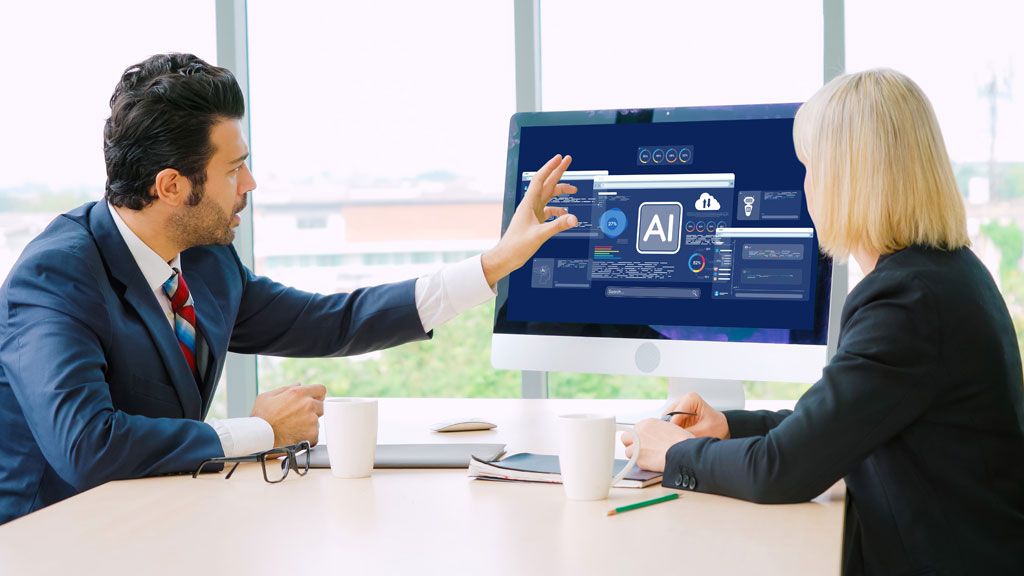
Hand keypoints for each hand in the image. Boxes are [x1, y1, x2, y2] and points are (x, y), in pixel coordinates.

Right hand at [249, 383, 325, 447]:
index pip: (321, 389)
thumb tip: (298, 384)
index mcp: (299, 393)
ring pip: (317, 421)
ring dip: (309, 424)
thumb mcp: (266, 397)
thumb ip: (286, 389)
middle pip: (321, 405)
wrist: (259, 440)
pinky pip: (315, 434)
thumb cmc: (260, 419)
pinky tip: (295, 436)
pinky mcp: (313, 435)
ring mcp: (312, 420)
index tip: (311, 400)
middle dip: (313, 410)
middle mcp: (308, 405)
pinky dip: (307, 436)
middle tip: (298, 417)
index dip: (316, 395)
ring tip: (293, 428)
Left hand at [480, 154, 577, 284]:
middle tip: (568, 160)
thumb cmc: (516, 246)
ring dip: (560, 191)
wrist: (506, 257)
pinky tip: (565, 215)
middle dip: (558, 171)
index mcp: (528, 204)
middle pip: (546, 183)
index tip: (560, 158)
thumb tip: (574, 218)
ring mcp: (532, 213)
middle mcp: (530, 205)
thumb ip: (557, 226)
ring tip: (573, 190)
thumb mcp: (539, 235)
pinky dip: (558, 211)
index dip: (550, 167)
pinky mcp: (534, 221)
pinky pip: (548, 211)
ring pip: (548, 196)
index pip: (540, 179)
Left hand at [621, 419, 694, 472]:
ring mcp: (637, 445)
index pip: (636, 428)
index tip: (644, 441)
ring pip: (628, 451)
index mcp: (648, 423)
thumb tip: (655, 436)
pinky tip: (652, 463)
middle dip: (631, 443)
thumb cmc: (682, 442)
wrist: (684, 453)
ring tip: (647, 458)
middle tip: (639, 449)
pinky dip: (642, 463)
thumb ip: (657, 430)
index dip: (639, 436)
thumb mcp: (670, 428)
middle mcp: (640, 432)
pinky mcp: (638, 458)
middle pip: (626, 437)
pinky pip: (635, 462)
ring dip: (635, 455)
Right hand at [664, 392, 729, 439]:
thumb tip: (675, 438)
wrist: (721, 427)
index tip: (675, 438)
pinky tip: (679, 436)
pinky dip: (672, 431)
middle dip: (671, 429)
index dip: (673, 428)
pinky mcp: (676, 414)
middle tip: (676, 440)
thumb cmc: (717, 426)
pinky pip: (668, 424)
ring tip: (679, 438)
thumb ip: (689, 433)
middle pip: (667, 416)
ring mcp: (678, 406)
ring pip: (666, 420)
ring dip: (671, 430)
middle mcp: (683, 399)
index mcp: (691, 398)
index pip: (675, 414)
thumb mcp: (705, 431)